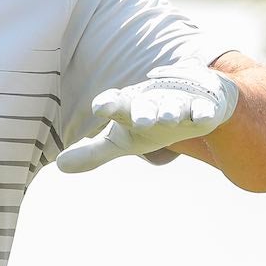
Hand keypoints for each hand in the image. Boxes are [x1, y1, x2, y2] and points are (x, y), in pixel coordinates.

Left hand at [57, 63, 238, 173]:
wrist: (192, 99)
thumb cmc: (150, 122)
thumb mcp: (122, 140)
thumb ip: (94, 152)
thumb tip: (60, 166)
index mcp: (129, 107)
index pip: (114, 103)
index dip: (107, 105)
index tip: (99, 108)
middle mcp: (153, 102)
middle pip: (146, 106)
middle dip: (143, 112)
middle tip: (140, 120)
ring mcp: (180, 103)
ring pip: (174, 106)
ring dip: (172, 110)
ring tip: (169, 117)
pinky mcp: (205, 106)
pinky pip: (205, 109)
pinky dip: (204, 112)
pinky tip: (204, 118)